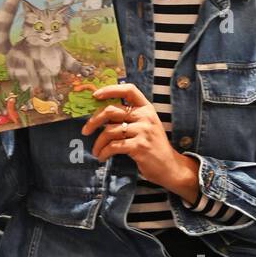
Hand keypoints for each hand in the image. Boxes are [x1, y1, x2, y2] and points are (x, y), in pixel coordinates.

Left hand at [82, 83, 199, 199]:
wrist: (170, 167)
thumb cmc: (154, 146)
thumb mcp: (146, 127)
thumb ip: (130, 118)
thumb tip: (103, 116)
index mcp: (147, 108)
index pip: (129, 90)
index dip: (110, 90)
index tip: (95, 95)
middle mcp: (145, 117)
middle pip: (112, 111)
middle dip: (94, 121)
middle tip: (85, 131)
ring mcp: (143, 131)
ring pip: (109, 131)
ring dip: (98, 143)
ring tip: (96, 151)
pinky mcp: (139, 147)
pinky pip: (113, 146)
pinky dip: (104, 152)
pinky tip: (102, 157)